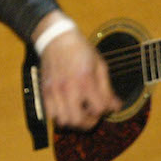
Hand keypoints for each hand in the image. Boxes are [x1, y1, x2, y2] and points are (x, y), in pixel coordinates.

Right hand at [34, 12, 120, 129]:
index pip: (99, 108)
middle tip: (93, 113)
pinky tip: (67, 107)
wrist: (56, 39)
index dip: (106, 110)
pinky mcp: (45, 92)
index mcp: (85, 80)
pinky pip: (50, 114)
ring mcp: (54, 91)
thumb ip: (107, 88)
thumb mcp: (100, 65)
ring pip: (63, 121)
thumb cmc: (80, 50)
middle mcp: (68, 88)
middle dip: (89, 121)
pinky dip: (60, 116)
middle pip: (78, 120)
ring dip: (74, 121)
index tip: (107, 105)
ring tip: (80, 111)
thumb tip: (116, 106)